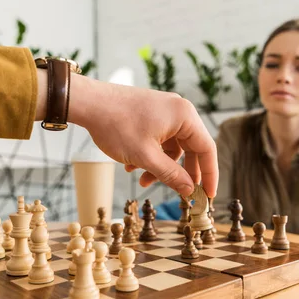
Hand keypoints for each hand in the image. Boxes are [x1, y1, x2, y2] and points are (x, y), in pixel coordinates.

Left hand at [66, 73, 217, 197]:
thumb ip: (171, 175)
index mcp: (184, 116)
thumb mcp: (145, 157)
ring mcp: (165, 110)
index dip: (210, 174)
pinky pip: (160, 140)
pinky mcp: (151, 113)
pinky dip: (151, 155)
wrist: (88, 103)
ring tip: (142, 179)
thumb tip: (190, 190)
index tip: (209, 195)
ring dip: (161, 166)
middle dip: (181, 172)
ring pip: (173, 147)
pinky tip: (133, 165)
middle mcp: (179, 110)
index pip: (207, 149)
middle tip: (179, 192)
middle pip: (191, 148)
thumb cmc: (116, 125)